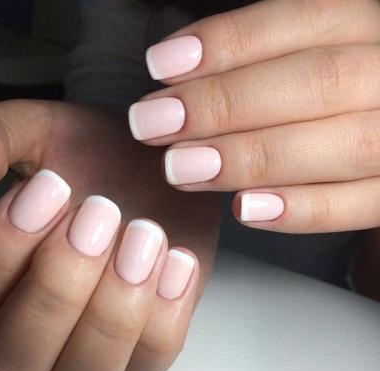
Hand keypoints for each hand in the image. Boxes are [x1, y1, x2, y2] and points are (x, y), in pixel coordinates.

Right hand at [0, 100, 219, 370]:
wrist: (154, 165)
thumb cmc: (92, 156)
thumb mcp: (41, 132)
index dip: (1, 251)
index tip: (49, 187)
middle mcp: (34, 333)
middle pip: (16, 361)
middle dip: (58, 287)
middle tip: (99, 211)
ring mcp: (94, 347)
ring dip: (113, 308)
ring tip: (144, 233)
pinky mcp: (148, 342)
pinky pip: (152, 360)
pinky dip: (166, 314)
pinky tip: (177, 257)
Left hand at [129, 0, 379, 233]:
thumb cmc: (333, 95)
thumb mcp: (310, 56)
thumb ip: (260, 59)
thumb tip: (178, 71)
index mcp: (371, 25)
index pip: (302, 18)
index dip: (227, 43)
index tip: (161, 66)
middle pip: (318, 82)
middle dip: (225, 105)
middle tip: (154, 123)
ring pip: (341, 145)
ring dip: (251, 159)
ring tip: (181, 167)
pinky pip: (363, 205)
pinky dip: (303, 210)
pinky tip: (245, 210)